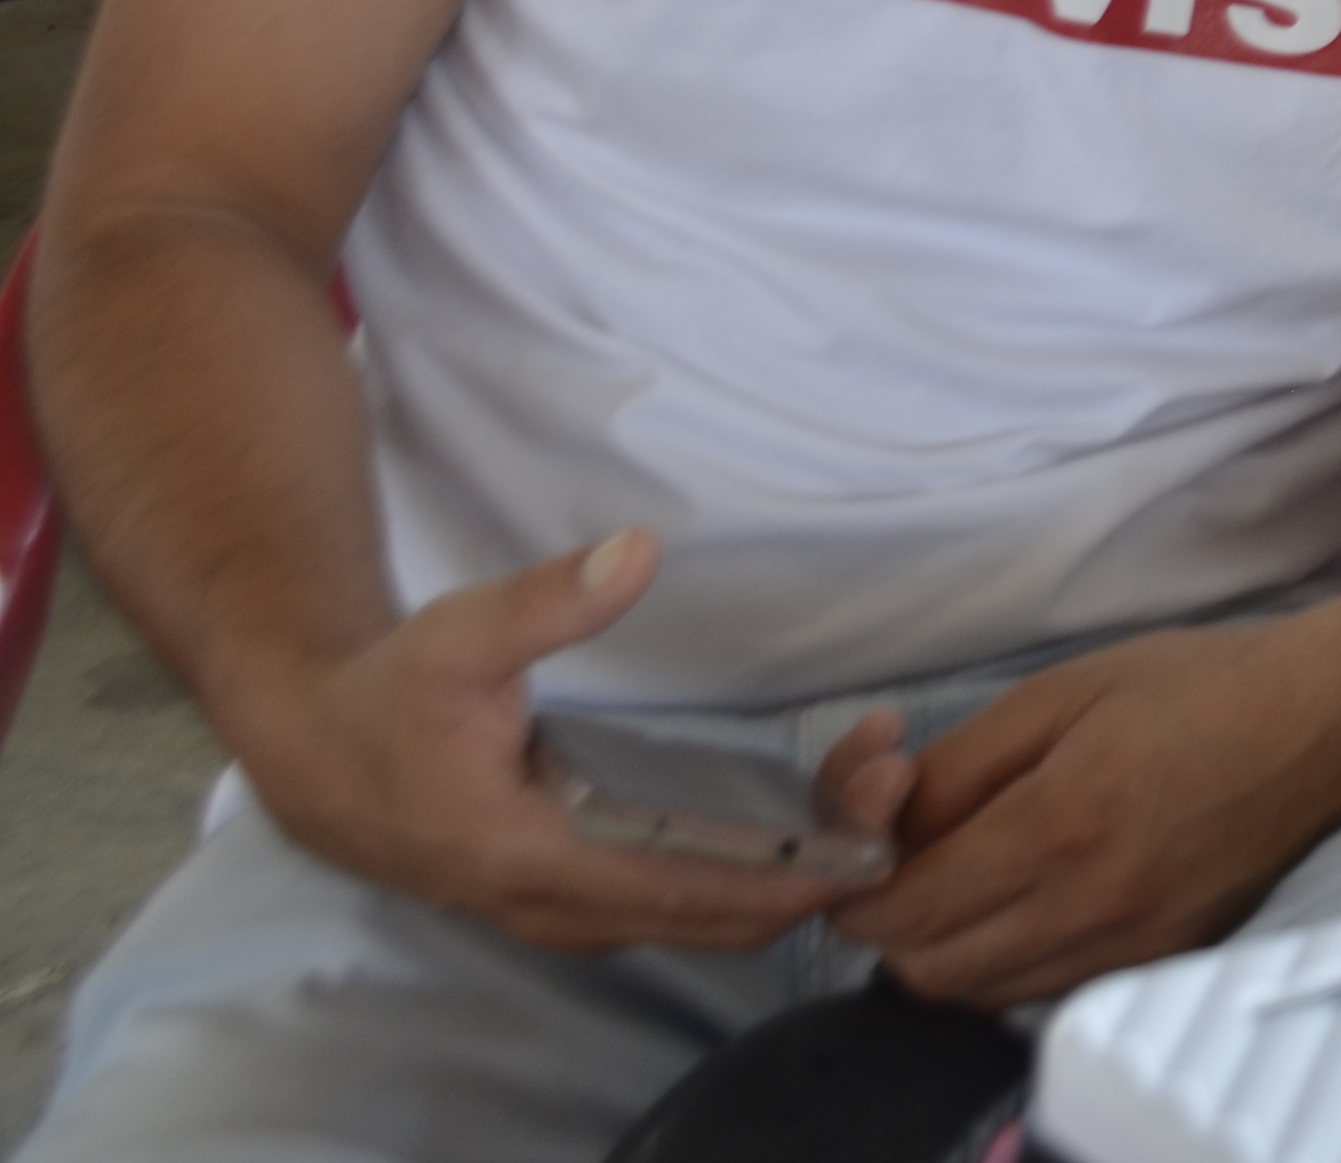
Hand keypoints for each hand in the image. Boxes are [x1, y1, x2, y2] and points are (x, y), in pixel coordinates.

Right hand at [228, 528, 899, 957]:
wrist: (321, 756)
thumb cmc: (393, 697)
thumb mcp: (461, 636)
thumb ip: (549, 599)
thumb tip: (636, 551)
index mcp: (537, 861)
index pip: (692, 894)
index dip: (790, 872)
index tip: (875, 838)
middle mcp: (564, 909)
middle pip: (720, 914)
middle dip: (818, 857)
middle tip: (894, 778)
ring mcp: (574, 912)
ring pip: (708, 915)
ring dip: (796, 862)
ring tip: (870, 777)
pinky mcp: (582, 893)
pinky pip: (686, 900)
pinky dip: (756, 864)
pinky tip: (811, 799)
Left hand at [829, 621, 1340, 1007]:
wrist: (1330, 720)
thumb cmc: (1199, 687)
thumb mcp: (1062, 691)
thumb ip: (959, 766)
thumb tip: (882, 825)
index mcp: (1059, 824)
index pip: (904, 907)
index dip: (854, 884)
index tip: (862, 842)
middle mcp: (1092, 906)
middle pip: (928, 971)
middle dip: (892, 921)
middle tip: (906, 859)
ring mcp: (1131, 947)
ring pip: (980, 995)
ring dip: (947, 949)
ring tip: (967, 876)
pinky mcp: (1160, 963)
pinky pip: (1042, 991)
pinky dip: (1008, 962)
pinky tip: (1029, 898)